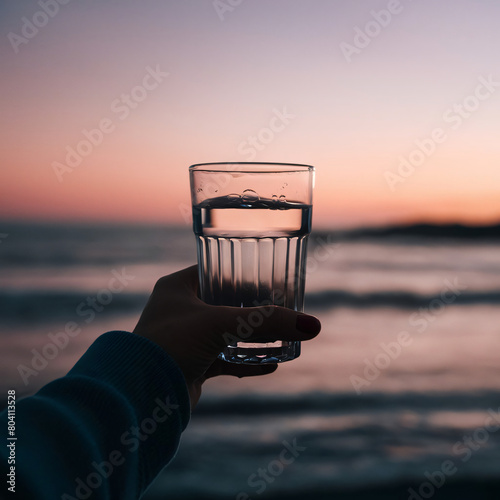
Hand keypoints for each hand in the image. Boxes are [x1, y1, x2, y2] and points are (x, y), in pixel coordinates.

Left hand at [133, 265, 320, 408]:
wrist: (141, 393)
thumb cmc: (173, 345)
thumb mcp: (221, 324)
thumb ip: (267, 322)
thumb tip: (312, 326)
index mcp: (178, 288)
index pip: (216, 271)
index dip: (243, 273)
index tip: (270, 277)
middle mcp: (180, 310)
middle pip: (225, 302)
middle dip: (254, 307)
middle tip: (282, 305)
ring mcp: (186, 338)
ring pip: (227, 332)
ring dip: (253, 336)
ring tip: (282, 334)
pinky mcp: (192, 364)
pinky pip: (225, 359)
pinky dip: (247, 361)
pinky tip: (271, 363)